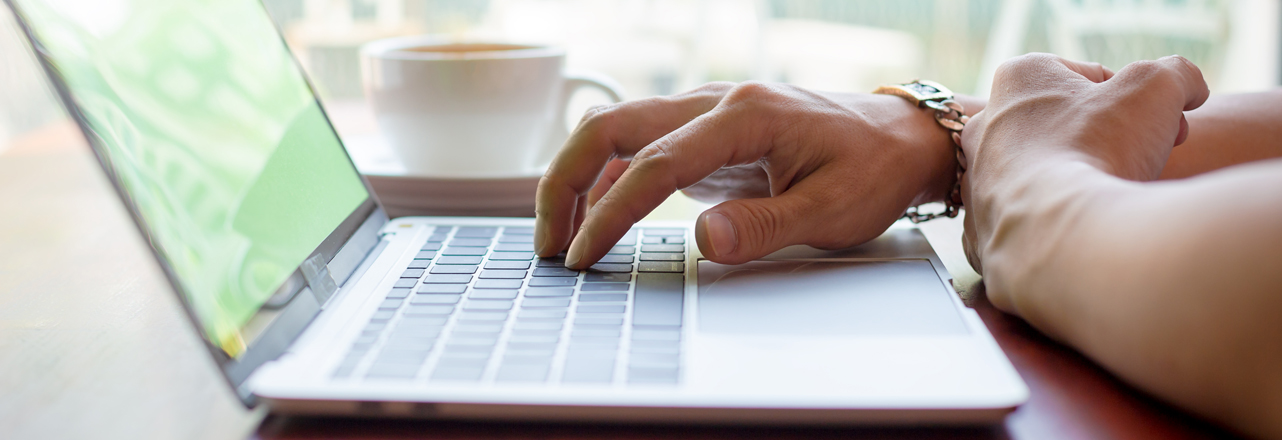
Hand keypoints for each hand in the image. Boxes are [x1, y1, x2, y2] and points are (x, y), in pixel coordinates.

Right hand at [534, 81, 962, 267]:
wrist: (901, 139)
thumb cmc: (872, 169)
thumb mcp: (832, 209)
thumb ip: (767, 225)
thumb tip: (703, 240)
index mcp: (744, 116)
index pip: (654, 163)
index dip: (611, 213)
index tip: (585, 256)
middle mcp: (715, 104)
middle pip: (611, 127)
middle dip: (565, 181)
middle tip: (551, 243)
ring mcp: (706, 115)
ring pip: (617, 131)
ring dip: (580, 178)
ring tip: (563, 238)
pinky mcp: (706, 134)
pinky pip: (640, 147)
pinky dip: (607, 179)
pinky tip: (598, 218)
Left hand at [959, 53, 1208, 283]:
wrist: (1062, 239)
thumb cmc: (1099, 150)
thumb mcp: (1157, 89)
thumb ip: (1176, 74)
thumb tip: (1189, 87)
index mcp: (1018, 79)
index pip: (1093, 80)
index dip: (1140, 102)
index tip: (1163, 127)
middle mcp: (985, 127)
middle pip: (1069, 128)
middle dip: (1117, 140)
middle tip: (1150, 160)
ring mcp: (976, 183)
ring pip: (1050, 175)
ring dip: (1088, 181)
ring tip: (1117, 197)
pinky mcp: (980, 232)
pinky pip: (1032, 222)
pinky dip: (1061, 224)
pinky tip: (1088, 230)